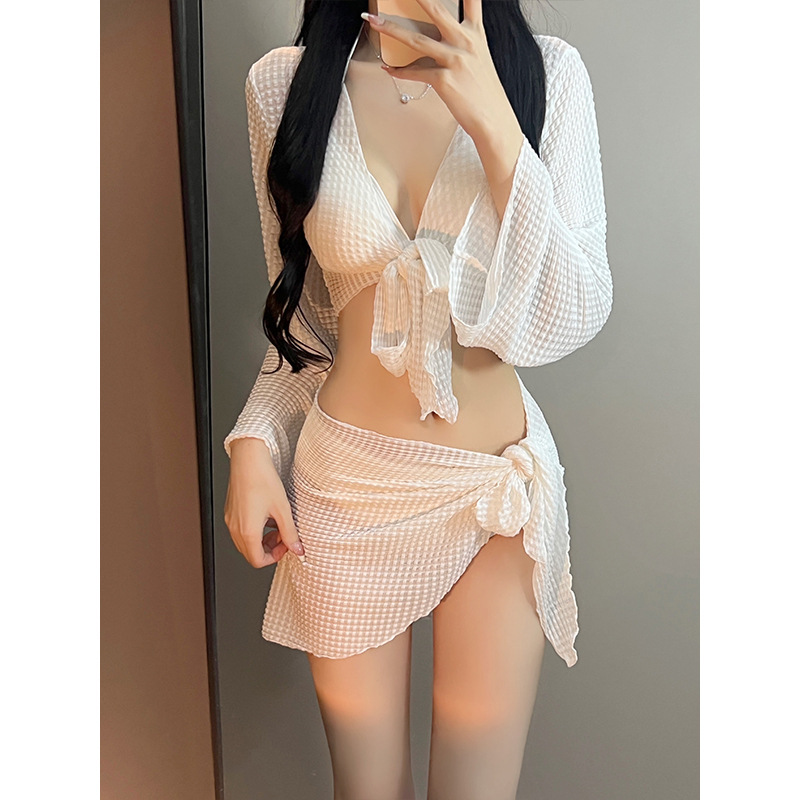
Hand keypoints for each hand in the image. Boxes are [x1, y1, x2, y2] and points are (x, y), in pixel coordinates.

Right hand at [224, 438, 305, 567]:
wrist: (248, 459)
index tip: (286, 545)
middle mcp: (235, 528)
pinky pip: (241, 530)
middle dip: (269, 549)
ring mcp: (230, 520)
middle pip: (250, 553)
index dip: (275, 557)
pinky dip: (255, 530)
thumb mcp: (282, 509)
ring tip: (277, 524)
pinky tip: (267, 515)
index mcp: (247, 531)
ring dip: (262, 540)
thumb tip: (297, 549)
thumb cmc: (262, 479)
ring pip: (246, 542)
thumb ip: (290, 533)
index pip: (257, 560)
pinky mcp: (230, 511)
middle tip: (283, 536)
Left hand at [362, 0, 518, 141]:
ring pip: (416, 39)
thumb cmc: (484, 94)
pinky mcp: (444, 80)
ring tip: (374, 20)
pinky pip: (415, 72)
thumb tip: (436, 41)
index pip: (471, 0)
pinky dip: (399, 71)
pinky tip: (388, 68)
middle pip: (436, 9)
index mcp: (476, 34)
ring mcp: (454, 60)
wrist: (492, 120)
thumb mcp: (479, 60)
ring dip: (391, 28)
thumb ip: (461, 44)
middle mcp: (465, 42)